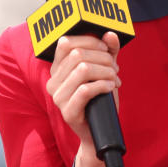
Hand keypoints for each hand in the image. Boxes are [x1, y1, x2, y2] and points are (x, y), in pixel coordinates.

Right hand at [45, 33, 120, 166]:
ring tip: (114, 79)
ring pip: (82, 70)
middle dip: (103, 58)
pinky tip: (111, 87)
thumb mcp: (105, 71)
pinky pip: (86, 90)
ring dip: (105, 71)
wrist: (100, 132)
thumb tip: (109, 34)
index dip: (89, 41)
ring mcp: (58, 97)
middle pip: (77, 54)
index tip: (106, 50)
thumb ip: (107, 52)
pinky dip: (103, 85)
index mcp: (57, 69)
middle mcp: (53, 82)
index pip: (66, 42)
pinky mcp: (68, 112)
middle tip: (114, 69)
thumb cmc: (101, 99)